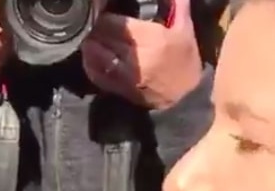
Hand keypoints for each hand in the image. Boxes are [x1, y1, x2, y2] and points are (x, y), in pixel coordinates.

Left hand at [80, 0, 201, 109]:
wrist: (185, 98)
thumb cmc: (185, 61)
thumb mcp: (185, 31)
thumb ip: (178, 6)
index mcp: (154, 39)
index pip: (118, 24)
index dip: (106, 17)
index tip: (103, 12)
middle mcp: (138, 57)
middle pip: (105, 38)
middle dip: (97, 29)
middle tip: (94, 24)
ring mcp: (126, 75)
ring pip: (98, 56)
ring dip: (90, 45)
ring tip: (90, 38)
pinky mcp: (120, 89)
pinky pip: (97, 75)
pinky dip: (89, 64)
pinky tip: (88, 56)